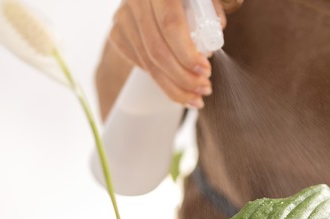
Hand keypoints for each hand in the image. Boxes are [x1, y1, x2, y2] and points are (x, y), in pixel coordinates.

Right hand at [108, 0, 227, 107]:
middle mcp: (136, 1)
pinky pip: (141, 63)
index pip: (171, 25)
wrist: (155, 0)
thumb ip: (211, 12)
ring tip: (195, 98)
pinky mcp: (117, 33)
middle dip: (183, 77)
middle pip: (157, 49)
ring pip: (148, 62)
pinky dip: (161, 79)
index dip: (187, 53)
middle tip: (204, 90)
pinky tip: (177, 87)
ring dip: (173, 86)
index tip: (206, 71)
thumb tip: (212, 42)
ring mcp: (123, 17)